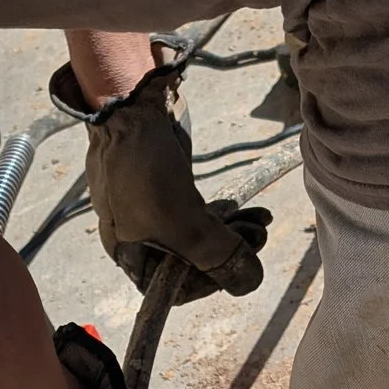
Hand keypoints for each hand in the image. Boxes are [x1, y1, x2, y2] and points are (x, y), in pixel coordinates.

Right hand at [58, 62, 263, 299]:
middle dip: (228, 253)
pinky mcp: (170, 185)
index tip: (239, 265)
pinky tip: (251, 210)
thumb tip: (248, 281)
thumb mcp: (180, 219)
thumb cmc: (142, 163)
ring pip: (200, 235)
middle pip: (191, 262)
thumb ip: (215, 253)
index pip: (172, 289)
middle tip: (258, 238)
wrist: (128, 100)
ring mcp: (154, 209)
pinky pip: (202, 211)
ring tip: (261, 221)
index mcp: (128, 253)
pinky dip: (226, 214)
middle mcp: (139, 236)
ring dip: (234, 233)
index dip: (210, 282)